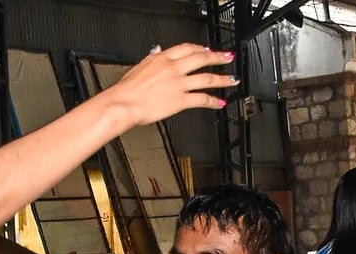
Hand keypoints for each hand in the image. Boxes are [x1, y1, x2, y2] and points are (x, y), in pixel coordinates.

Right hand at [105, 44, 236, 125]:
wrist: (123, 104)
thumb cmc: (126, 90)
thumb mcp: (138, 66)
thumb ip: (151, 58)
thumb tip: (156, 50)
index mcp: (163, 59)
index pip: (187, 48)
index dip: (200, 48)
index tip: (206, 50)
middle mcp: (174, 69)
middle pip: (202, 59)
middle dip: (218, 58)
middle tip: (228, 58)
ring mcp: (179, 84)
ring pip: (207, 78)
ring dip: (222, 79)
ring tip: (232, 79)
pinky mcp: (180, 101)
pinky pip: (201, 99)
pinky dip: (213, 101)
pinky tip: (220, 103)